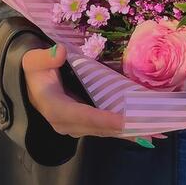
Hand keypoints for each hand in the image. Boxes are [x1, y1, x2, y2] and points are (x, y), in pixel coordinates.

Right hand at [21, 44, 166, 145]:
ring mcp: (77, 127)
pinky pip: (106, 129)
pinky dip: (125, 130)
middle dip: (124, 128)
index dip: (102, 119)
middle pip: (98, 128)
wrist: (31, 84)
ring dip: (128, 132)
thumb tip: (61, 52)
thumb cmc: (35, 70)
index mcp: (55, 108)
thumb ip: (44, 58)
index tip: (122, 120)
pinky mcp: (85, 125)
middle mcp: (67, 123)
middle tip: (149, 128)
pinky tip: (145, 132)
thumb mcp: (33, 61)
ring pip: (105, 131)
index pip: (81, 115)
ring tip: (153, 131)